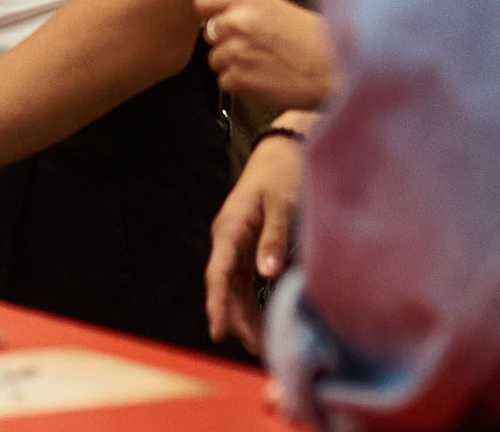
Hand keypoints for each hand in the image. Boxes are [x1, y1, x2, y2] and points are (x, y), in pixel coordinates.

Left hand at [195, 0, 333, 110]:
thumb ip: (247, 9)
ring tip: (263, 65)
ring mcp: (236, 50)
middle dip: (225, 41)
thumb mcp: (280, 8)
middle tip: (253, 48)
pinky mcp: (239, 78)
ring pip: (215, 59)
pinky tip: (264, 79)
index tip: (219, 21)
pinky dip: (240, 84)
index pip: (203, 1)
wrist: (339, 70)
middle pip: (208, 32)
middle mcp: (238, 20)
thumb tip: (222, 17)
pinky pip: (224, 81)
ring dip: (233, 65)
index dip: (210, 14)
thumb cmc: (320, 39)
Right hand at [205, 124, 305, 349]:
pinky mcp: (247, 246)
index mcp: (230, 228)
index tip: (217, 331)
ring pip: (234, 287)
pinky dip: (252, 302)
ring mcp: (236, 243)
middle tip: (258, 349)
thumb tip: (267, 274)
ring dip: (245, 315)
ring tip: (263, 344)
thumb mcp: (283, 203)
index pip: (218, 273)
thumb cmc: (281, 172)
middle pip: (225, 287)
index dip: (217, 304)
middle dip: (237, 319)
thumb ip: (275, 238)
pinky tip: (264, 320)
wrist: (281, 149)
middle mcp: (227, 238)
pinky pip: (244, 281)